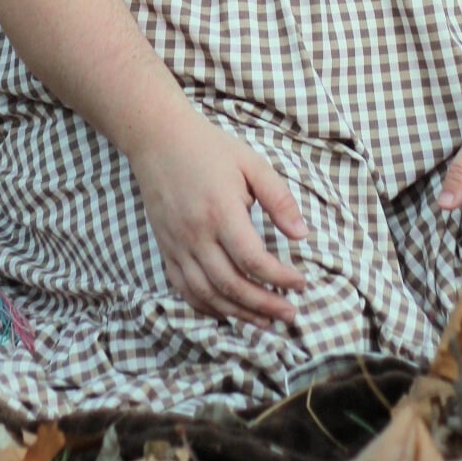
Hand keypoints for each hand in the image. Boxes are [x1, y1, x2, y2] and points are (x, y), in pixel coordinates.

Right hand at [129, 112, 308, 328]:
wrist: (158, 139)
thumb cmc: (209, 149)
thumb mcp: (251, 164)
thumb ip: (279, 199)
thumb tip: (303, 235)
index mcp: (221, 212)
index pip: (253, 259)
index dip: (280, 278)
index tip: (301, 283)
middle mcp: (197, 235)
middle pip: (232, 285)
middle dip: (264, 305)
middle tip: (290, 313)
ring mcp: (178, 245)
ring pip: (208, 294)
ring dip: (239, 314)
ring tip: (265, 321)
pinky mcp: (166, 249)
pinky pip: (185, 289)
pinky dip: (207, 307)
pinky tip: (228, 312)